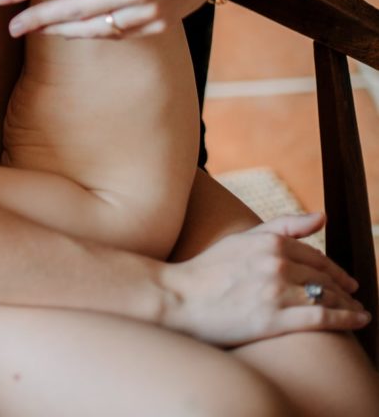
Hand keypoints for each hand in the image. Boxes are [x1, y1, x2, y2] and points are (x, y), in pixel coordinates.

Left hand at [0, 0, 239, 37]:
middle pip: (71, 8)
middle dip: (36, 19)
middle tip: (9, 27)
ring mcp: (146, 10)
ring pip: (93, 28)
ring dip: (60, 31)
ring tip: (34, 31)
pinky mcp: (158, 24)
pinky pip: (118, 33)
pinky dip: (93, 34)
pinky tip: (74, 31)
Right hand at [160, 213, 370, 345]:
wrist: (180, 298)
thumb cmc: (209, 269)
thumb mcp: (244, 239)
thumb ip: (284, 226)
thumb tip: (322, 216)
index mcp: (270, 242)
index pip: (316, 256)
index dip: (335, 269)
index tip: (347, 279)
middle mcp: (277, 263)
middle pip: (324, 277)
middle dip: (344, 287)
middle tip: (355, 295)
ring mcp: (277, 291)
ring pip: (327, 296)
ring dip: (348, 304)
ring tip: (358, 312)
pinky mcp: (274, 319)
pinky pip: (321, 318)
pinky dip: (346, 319)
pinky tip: (358, 321)